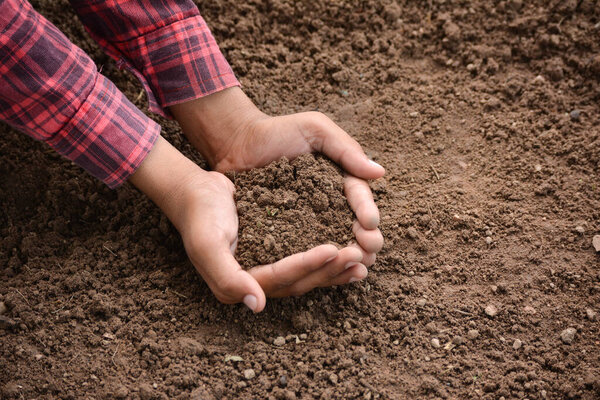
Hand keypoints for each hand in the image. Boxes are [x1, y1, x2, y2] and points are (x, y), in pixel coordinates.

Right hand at [130, 137, 368, 311]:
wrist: (196, 192)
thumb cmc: (200, 215)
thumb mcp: (208, 245)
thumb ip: (228, 277)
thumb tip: (258, 306)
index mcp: (239, 285)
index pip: (280, 277)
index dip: (307, 265)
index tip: (333, 249)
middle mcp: (255, 282)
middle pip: (299, 282)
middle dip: (329, 270)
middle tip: (357, 255)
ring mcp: (267, 267)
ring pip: (306, 274)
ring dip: (333, 269)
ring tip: (360, 259)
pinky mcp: (275, 251)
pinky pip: (304, 259)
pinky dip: (325, 258)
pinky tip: (345, 250)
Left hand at [170, 87, 384, 265]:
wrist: (236, 143)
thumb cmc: (277, 131)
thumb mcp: (314, 129)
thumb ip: (345, 149)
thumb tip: (380, 172)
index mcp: (339, 179)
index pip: (358, 197)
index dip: (366, 211)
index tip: (369, 224)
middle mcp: (327, 202)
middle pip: (352, 224)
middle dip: (365, 239)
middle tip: (369, 250)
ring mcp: (306, 219)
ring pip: (332, 240)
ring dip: (347, 255)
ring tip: (357, 266)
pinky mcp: (284, 231)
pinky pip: (301, 247)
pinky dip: (314, 261)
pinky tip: (322, 272)